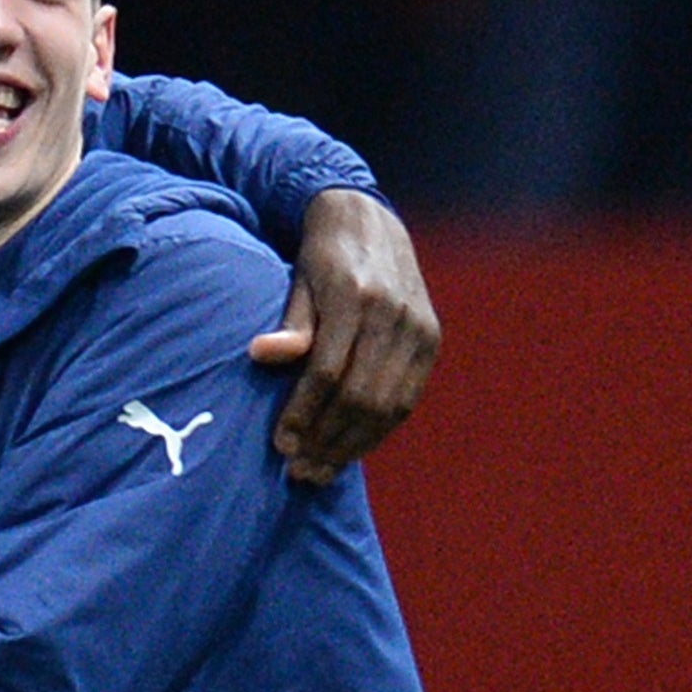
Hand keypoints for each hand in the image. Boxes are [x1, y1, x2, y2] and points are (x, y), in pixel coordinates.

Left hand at [248, 188, 439, 484]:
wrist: (371, 221)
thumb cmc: (321, 257)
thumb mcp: (298, 280)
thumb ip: (289, 323)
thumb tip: (260, 354)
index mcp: (356, 298)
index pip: (328, 372)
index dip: (304, 413)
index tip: (281, 444)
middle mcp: (394, 315)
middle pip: (361, 396)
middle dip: (328, 440)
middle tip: (299, 471)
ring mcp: (419, 329)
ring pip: (388, 405)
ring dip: (353, 445)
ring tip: (321, 471)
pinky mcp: (431, 340)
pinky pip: (406, 399)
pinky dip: (378, 430)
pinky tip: (351, 449)